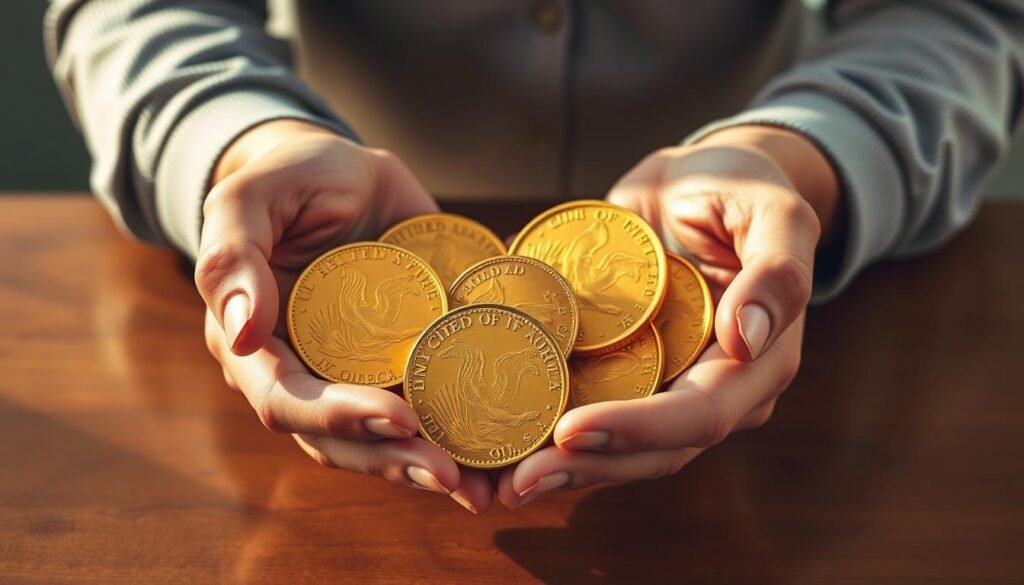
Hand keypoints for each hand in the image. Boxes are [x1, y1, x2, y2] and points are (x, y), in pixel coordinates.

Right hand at [196, 119, 491, 512]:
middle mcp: (302, 374)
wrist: (340, 172)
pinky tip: (497, 463)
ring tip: (480, 490)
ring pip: (380, 444)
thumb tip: (238, 333)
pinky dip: (457, 441)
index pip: (287, 398)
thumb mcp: (249, 197)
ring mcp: (352, 377)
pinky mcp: (400, 366)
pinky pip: (423, 413)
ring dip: (426, 469)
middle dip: (394, 461)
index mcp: (255, 343)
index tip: (399, 419)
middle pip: (339, 440)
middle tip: (451, 476)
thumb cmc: (288, 177)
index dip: (339, 417)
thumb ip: (231, 255)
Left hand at [497, 126, 841, 506]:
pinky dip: (547, 435)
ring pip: (620, 450)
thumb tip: (747, 339)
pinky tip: (498, 447)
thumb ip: (777, 272)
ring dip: (562, 471)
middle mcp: (714, 392)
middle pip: (654, 451)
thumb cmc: (741, 190)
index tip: (571, 431)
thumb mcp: (773, 213)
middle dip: (587, 468)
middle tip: (518, 483)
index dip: (638, 428)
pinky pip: (590, 415)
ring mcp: (667, 390)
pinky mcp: (626, 378)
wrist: (698, 180)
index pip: (701, 412)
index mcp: (757, 364)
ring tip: (500, 484)